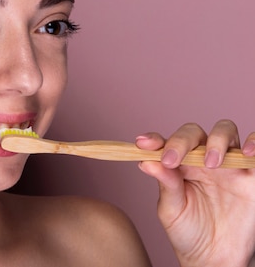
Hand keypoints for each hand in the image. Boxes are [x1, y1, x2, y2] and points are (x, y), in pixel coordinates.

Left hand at [136, 120, 254, 266]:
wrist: (215, 258)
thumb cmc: (189, 231)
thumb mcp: (172, 210)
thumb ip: (165, 184)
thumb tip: (146, 161)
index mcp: (179, 164)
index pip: (167, 143)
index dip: (155, 139)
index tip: (143, 144)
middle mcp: (201, 159)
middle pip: (194, 133)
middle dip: (182, 141)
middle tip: (173, 160)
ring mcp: (227, 164)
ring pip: (225, 132)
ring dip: (217, 140)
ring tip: (211, 162)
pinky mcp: (251, 175)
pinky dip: (254, 142)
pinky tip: (245, 153)